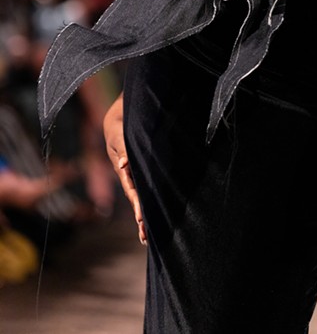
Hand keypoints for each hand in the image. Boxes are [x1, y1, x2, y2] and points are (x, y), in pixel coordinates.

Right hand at [103, 94, 145, 244]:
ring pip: (142, 197)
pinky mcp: (143, 171)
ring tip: (146, 236)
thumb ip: (123, 150)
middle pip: (136, 200)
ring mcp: (136, 175)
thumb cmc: (120, 128)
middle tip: (144, 237)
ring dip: (144, 215)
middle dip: (140, 218)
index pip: (132, 190)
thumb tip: (123, 165)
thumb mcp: (119, 137)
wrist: (120, 120)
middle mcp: (130, 176)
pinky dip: (150, 201)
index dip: (137, 205)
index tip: (140, 219)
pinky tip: (155, 215)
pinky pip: (148, 188)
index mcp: (124, 170)